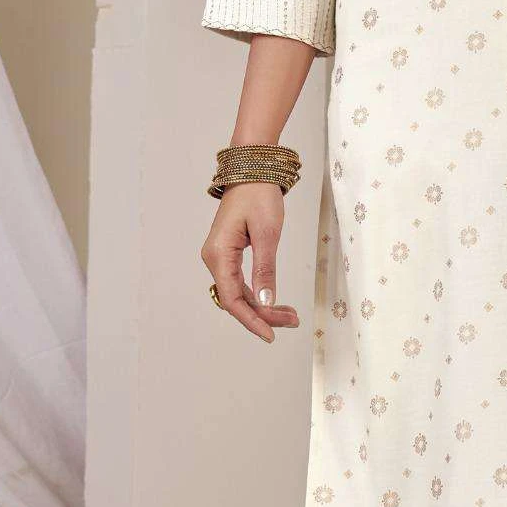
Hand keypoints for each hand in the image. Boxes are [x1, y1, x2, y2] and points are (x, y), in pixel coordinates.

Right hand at [200, 182, 299, 341]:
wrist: (252, 171)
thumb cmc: (259, 196)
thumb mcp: (267, 233)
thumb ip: (265, 269)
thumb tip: (266, 301)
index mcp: (219, 255)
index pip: (233, 300)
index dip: (252, 320)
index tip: (271, 335)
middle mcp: (214, 259)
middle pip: (236, 300)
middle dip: (263, 315)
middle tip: (292, 322)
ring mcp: (220, 257)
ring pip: (240, 293)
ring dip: (263, 306)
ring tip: (290, 316)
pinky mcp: (228, 254)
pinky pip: (241, 282)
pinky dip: (259, 294)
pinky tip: (277, 302)